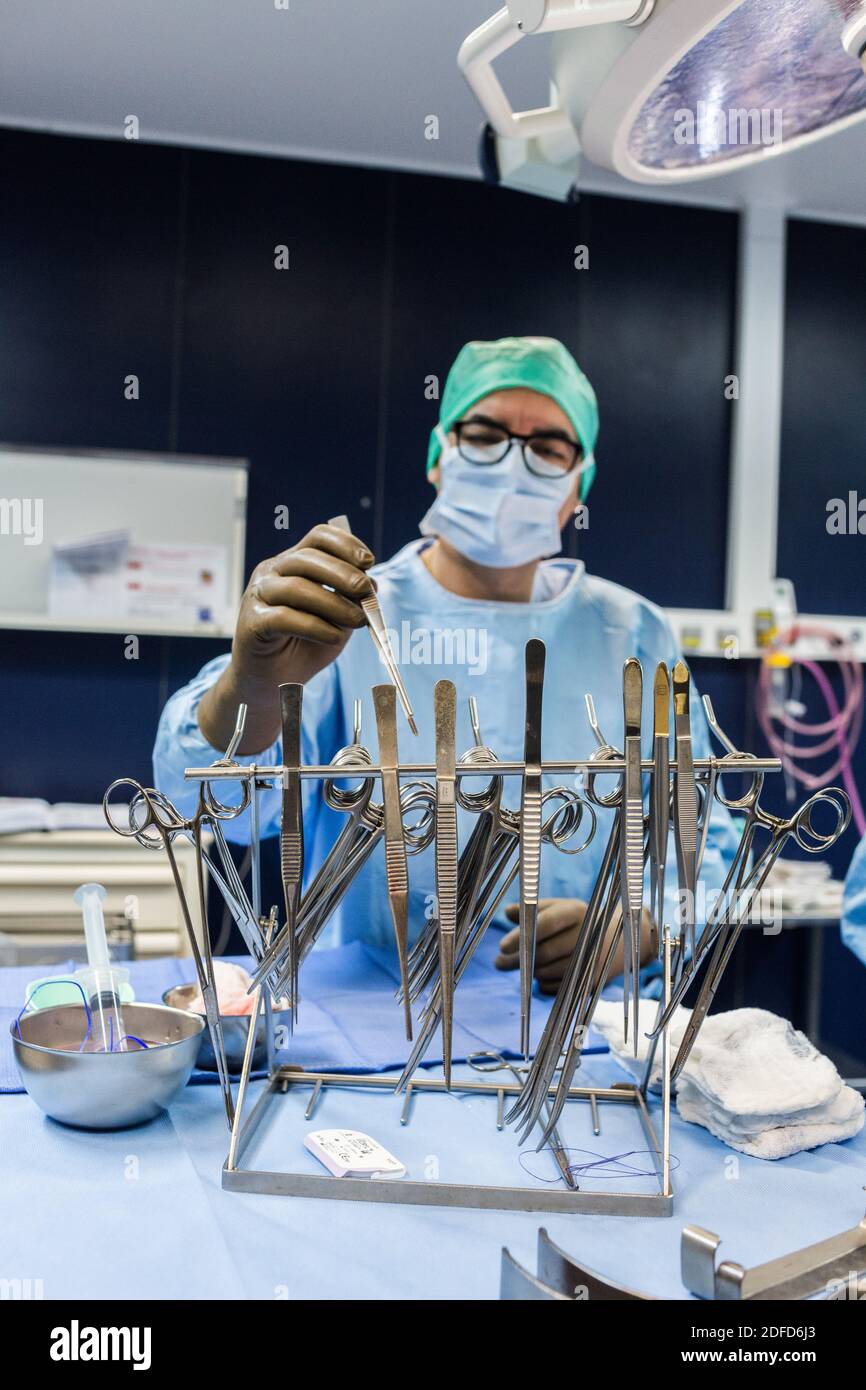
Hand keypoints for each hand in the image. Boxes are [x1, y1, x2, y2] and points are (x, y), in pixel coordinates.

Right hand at [198, 522, 374, 752]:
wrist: (274, 681)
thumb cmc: (306, 645)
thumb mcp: (337, 618)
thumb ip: (351, 600)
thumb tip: (371, 584)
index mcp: (293, 563)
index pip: (318, 537)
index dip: (345, 544)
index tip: (369, 562)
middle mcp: (271, 572)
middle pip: (307, 557)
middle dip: (342, 573)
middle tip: (367, 591)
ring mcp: (257, 596)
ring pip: (297, 587)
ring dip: (334, 603)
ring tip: (359, 621)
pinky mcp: (251, 623)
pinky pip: (284, 618)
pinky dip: (315, 627)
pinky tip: (334, 637)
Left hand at [494, 900, 652, 995]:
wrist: (620, 940)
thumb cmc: (579, 922)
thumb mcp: (560, 909)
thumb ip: (534, 910)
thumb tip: (508, 912)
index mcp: (575, 911)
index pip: (546, 923)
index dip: (522, 935)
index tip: (502, 946)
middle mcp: (587, 934)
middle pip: (544, 953)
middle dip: (519, 960)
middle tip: (500, 962)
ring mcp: (592, 960)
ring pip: (547, 973)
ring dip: (530, 972)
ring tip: (522, 966)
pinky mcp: (592, 981)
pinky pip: (555, 988)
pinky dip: (543, 984)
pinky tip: (543, 975)